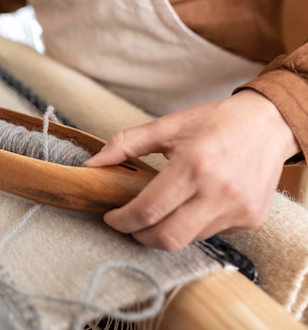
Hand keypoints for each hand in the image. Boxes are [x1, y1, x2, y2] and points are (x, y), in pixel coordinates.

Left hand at [85, 90, 299, 251]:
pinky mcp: (250, 219)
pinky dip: (192, 226)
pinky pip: (210, 234)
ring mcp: (237, 210)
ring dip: (166, 230)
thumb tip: (92, 164)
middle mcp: (218, 192)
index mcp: (193, 166)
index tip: (110, 217)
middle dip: (139, 236)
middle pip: (166, 238)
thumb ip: (125, 144)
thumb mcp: (168, 125)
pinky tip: (192, 205)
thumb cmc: (215, 121)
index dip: (122, 220)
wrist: (269, 123)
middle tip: (129, 223)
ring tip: (160, 210)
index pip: (148, 210)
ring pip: (188, 239)